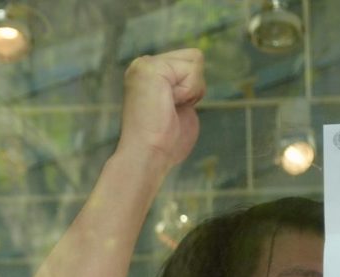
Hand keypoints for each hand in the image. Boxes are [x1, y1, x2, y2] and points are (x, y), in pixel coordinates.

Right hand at [116, 49, 204, 167]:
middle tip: (169, 109)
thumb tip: (198, 73)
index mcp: (146, 74)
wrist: (147, 156)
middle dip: (193, 87)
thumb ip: (183, 87)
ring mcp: (143, 65)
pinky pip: (192, 70)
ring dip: (191, 89)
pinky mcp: (150, 68)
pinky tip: (167, 105)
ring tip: (167, 107)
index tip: (168, 111)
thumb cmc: (163, 143)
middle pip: (195, 57)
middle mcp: (141, 65)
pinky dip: (188, 92)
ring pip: (195, 59)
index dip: (191, 89)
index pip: (190, 62)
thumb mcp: (177, 106)